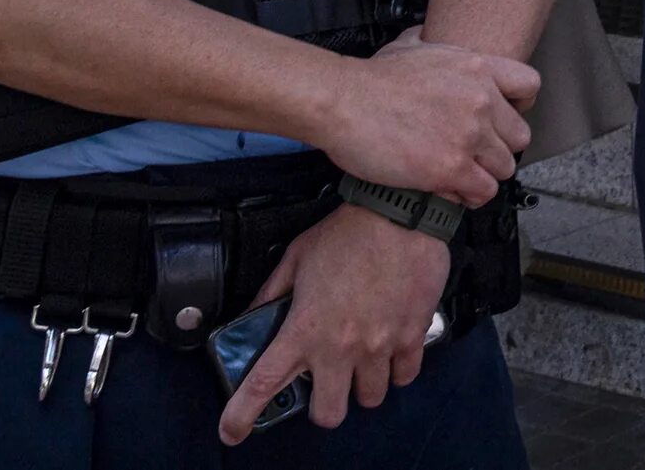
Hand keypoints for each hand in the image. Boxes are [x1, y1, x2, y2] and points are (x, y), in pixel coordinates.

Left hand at [216, 204, 448, 443]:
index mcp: (304, 328)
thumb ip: (272, 293)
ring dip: (362, 385)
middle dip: (324, 406)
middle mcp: (341, 346)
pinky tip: (391, 350)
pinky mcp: (412, 335)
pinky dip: (397, 370)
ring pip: (370, 398)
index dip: (241, 416)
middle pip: (328, 413)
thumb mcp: (296, 257)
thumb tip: (252, 316)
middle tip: (326, 383)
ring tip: (362, 362)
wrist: (401, 211)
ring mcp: (379, 345)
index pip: (264, 385)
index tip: (232, 431)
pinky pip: (405, 375)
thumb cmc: (348, 231)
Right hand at [316, 39, 536, 207]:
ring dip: (484, 175)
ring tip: (462, 177)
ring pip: (504, 168)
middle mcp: (481, 100)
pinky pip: (483, 191)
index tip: (503, 120)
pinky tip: (453, 191)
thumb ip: (437, 48)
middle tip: (476, 155)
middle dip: (498, 149)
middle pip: (519, 137)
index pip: (529, 86)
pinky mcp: (451, 167)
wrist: (342, 101)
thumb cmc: (370, 78)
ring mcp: (469, 134)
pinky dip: (470, 197)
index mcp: (477, 68)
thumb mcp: (413, 45)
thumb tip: (430, 38)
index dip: (519, 108)